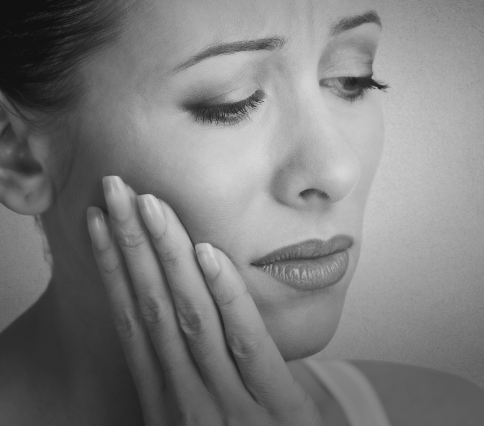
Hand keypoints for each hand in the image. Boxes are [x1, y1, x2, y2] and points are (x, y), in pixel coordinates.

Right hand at [86, 175, 323, 425]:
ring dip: (167, 254)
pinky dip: (225, 295)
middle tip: (114, 190)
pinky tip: (207, 252)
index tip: (97, 222)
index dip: (112, 267)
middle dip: (129, 243)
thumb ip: (184, 378)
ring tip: (147, 203)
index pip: (132, 319)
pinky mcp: (275, 410)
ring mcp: (228, 405)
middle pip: (151, 306)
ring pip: (188, 316)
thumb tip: (167, 321)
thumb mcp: (201, 418)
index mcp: (167, 399)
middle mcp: (185, 399)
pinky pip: (246, 342)